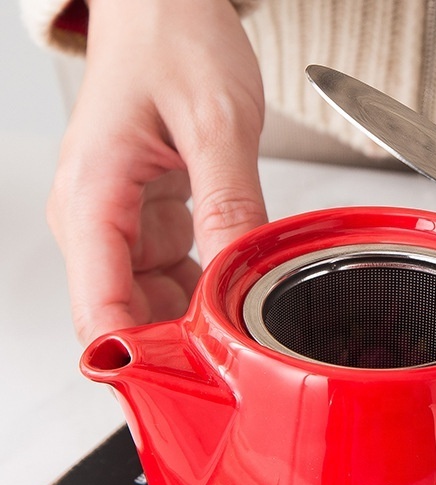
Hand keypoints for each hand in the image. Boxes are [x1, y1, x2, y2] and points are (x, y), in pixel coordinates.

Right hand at [48, 0, 267, 343]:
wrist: (161, 5)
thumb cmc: (171, 39)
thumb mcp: (216, 119)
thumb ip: (228, 199)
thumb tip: (236, 275)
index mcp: (90, 197)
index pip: (97, 310)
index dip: (137, 361)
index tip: (180, 391)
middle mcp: (94, 220)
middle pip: (122, 320)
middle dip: (173, 353)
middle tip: (230, 374)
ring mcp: (120, 227)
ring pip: (149, 308)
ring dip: (192, 328)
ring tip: (240, 337)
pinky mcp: (147, 224)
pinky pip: (172, 282)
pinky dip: (202, 297)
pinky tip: (235, 296)